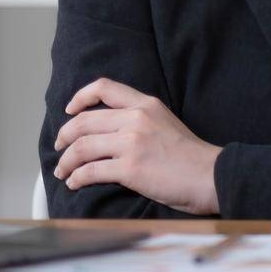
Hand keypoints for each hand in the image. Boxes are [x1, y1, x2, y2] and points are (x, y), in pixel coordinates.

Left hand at [52, 78, 221, 214]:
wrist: (211, 176)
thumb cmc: (190, 156)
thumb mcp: (165, 122)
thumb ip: (139, 119)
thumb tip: (109, 131)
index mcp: (145, 104)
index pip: (104, 87)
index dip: (80, 97)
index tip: (70, 111)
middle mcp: (136, 118)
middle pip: (84, 121)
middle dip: (65, 136)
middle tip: (59, 148)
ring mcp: (132, 143)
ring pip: (82, 147)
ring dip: (66, 161)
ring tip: (63, 171)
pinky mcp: (130, 169)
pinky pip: (91, 171)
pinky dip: (77, 178)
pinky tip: (74, 184)